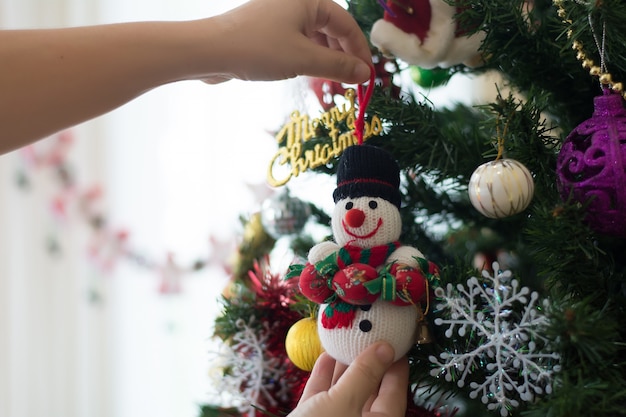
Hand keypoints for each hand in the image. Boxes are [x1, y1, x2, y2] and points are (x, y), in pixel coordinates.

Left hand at [199, 0, 371, 83]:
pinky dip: (308, 58)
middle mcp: (296, 2)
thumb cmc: (258, 48)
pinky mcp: (267, 30)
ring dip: (326, 59)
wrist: (210, 50)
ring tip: (332, 81)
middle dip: (343, 56)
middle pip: (332, 29)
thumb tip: (364, 74)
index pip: (346, 24)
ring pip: (314, 37)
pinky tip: (309, 74)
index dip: (359, 51)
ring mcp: (280, 15)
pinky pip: (297, 42)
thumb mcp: (304, 59)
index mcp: (309, 0)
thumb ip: (338, 67)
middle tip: (352, 83)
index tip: (367, 77)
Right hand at [289, 342, 408, 416]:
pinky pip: (323, 398)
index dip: (395, 363)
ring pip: (345, 392)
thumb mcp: (343, 403)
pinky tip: (325, 356)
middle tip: (368, 333)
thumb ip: (365, 375)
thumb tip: (387, 348)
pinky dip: (324, 377)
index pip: (395, 391)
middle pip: (371, 389)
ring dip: (344, 366)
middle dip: (368, 361)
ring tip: (345, 339)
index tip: (395, 340)